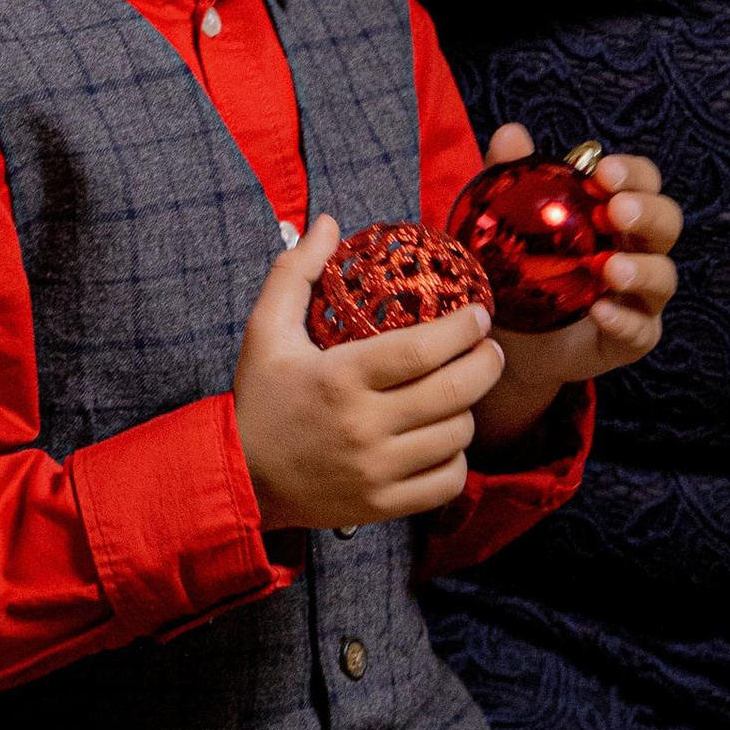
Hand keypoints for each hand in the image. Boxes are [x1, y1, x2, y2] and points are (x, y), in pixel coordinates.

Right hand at [233, 217, 505, 531]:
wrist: (240, 479)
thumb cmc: (260, 399)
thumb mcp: (266, 330)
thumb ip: (296, 272)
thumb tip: (329, 223)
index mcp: (341, 377)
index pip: (423, 349)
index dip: (464, 329)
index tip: (478, 314)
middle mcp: (364, 426)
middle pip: (455, 392)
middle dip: (486, 364)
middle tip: (489, 348)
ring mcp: (377, 471)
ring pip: (457, 435)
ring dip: (468, 409)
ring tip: (459, 391)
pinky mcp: (383, 506)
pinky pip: (448, 483)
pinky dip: (456, 459)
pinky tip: (444, 438)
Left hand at [468, 125, 681, 448]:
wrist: (504, 339)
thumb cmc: (514, 271)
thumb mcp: (503, 222)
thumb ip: (510, 176)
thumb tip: (511, 133)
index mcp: (614, 213)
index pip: (642, 182)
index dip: (633, 173)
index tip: (603, 172)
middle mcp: (636, 250)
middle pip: (666, 223)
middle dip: (647, 212)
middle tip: (616, 211)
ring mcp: (639, 296)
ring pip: (664, 277)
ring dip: (642, 269)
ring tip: (610, 268)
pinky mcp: (631, 338)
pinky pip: (641, 329)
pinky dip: (625, 320)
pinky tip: (601, 312)